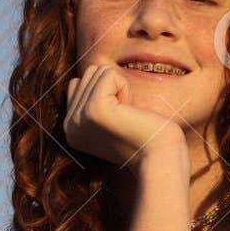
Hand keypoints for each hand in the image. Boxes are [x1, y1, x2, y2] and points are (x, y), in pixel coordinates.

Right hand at [63, 63, 189, 169]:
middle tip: (125, 117)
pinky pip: (109, 74)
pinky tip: (130, 112)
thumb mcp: (112, 119)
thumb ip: (95, 99)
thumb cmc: (145, 137)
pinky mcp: (94, 109)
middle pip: (87, 74)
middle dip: (112, 89)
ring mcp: (79, 118)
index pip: (78, 83)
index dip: (106, 93)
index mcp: (71, 129)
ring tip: (127, 115)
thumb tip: (94, 72)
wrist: (159, 159)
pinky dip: (125, 87)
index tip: (118, 119)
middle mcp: (69, 126)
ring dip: (119, 88)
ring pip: (96, 71)